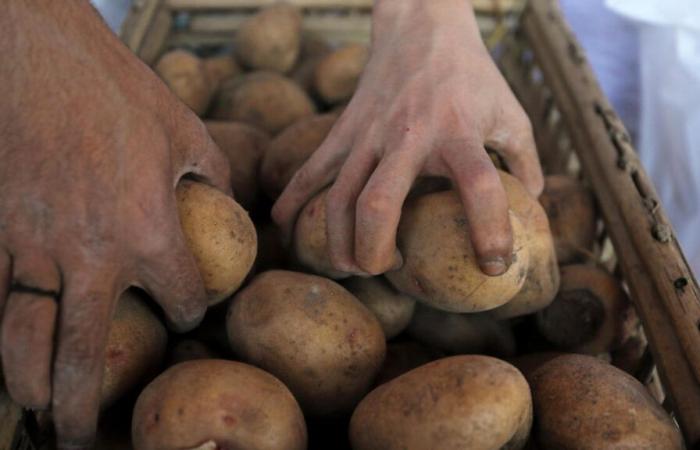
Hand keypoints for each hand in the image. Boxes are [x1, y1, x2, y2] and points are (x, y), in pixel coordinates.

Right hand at [0, 1, 228, 446]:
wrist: (36, 54)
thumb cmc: (118, 91)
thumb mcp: (186, 131)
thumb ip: (215, 177)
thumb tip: (231, 203)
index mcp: (149, 232)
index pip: (181, 299)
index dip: (190, 311)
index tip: (186, 313)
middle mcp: (90, 256)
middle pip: (87, 353)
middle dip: (85, 406)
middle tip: (86, 439)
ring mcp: (32, 248)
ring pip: (22, 340)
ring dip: (29, 385)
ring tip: (40, 414)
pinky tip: (4, 356)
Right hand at [273, 0, 541, 275]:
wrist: (421, 24)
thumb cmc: (471, 75)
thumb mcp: (511, 113)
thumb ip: (525, 163)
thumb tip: (531, 208)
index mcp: (459, 133)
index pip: (480, 186)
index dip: (490, 232)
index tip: (493, 266)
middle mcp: (409, 137)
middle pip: (378, 205)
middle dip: (375, 251)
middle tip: (386, 271)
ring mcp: (369, 133)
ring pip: (339, 197)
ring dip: (337, 240)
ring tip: (350, 265)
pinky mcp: (344, 129)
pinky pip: (311, 168)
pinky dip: (293, 199)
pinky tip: (284, 224)